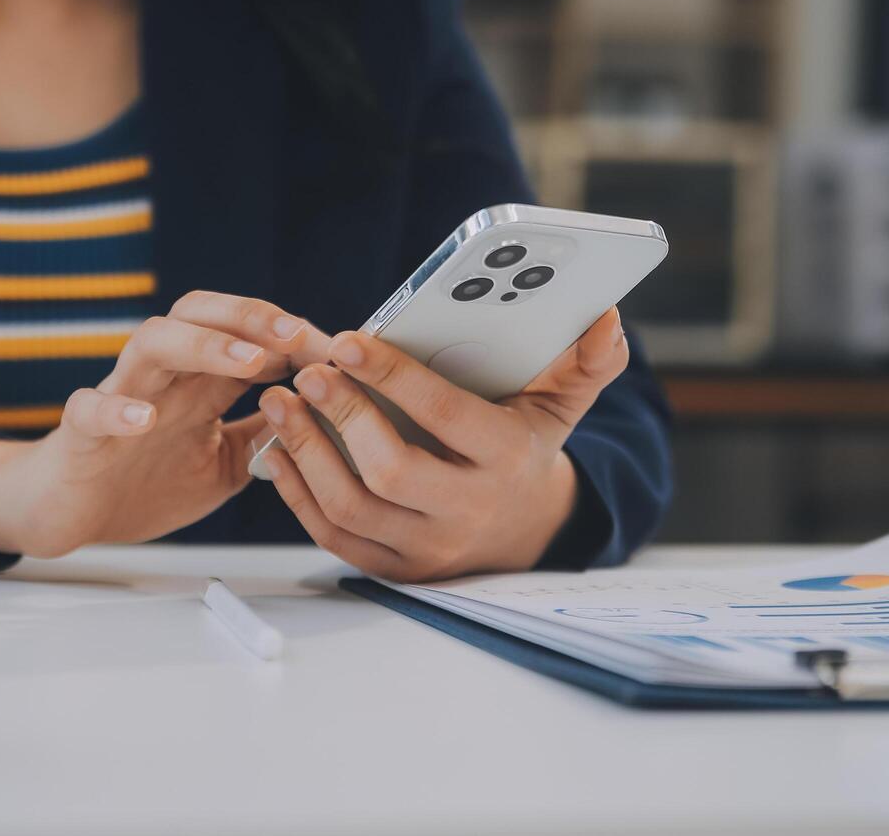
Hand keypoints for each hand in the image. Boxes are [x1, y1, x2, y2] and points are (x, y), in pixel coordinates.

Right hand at [0, 291, 329, 557]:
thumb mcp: (224, 463)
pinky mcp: (80, 431)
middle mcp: (163, 377)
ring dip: (205, 345)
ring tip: (249, 360)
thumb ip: (264, 436)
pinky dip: (116, 409)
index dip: (295, 338)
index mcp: (199, 382)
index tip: (341, 353)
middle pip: (201, 314)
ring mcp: (120, 396)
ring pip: (154, 342)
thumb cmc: (144, 479)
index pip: (249, 336)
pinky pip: (90, 408)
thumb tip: (325, 418)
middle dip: (252, 317)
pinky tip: (145, 419)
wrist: (67, 512)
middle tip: (298, 335)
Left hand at [256, 307, 628, 581]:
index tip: (348, 340)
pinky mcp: (394, 569)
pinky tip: (279, 450)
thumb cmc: (528, 449)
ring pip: (352, 508)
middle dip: (343, 417)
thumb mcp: (562, 406)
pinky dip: (299, 494)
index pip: (446, 418)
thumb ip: (587, 363)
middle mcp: (466, 511)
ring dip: (306, 453)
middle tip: (307, 372)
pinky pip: (334, 536)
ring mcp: (427, 548)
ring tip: (281, 402)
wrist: (526, 533)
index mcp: (505, 460)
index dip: (394, 378)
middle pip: (391, 471)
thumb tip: (609, 320)